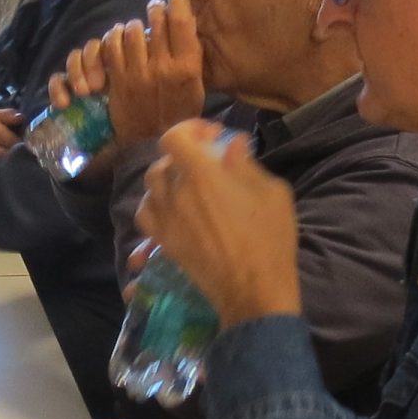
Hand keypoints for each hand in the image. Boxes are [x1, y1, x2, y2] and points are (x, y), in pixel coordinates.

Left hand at [99, 0, 206, 151]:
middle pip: (156, 20)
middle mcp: (163, 67)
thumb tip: (187, 20)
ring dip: (134, 25)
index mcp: (187, 68)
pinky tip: (121, 40)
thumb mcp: (196, 84)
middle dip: (156, 9)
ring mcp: (138, 73)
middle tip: (156, 9)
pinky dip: (115, 38)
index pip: (182, 22)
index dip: (178, 2)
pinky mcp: (117, 80)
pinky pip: (112, 46)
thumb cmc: (180, 111)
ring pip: (131, 29)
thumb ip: (192, 55)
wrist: (153, 141)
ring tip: (138, 28)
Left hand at [135, 120, 301, 326]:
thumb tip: (231, 144)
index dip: (190, 129)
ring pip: (151, 187)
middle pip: (163, 161)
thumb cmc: (270, 239)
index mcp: (202, 174)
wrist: (253, 289)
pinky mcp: (163, 242)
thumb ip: (246, 164)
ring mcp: (165, 220)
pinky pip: (145, 215)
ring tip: (188, 185)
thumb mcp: (272, 192)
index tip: (211, 136)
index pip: (174, 137)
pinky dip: (154, 205)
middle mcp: (175, 193)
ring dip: (167, 178)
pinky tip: (172, 208)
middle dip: (184, 155)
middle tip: (207, 162)